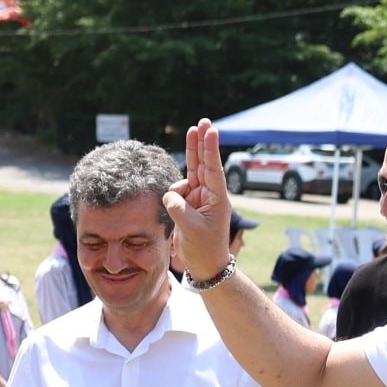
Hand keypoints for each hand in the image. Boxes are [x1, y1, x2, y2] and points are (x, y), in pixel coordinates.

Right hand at [163, 118, 233, 279]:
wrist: (205, 265)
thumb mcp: (191, 230)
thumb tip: (169, 195)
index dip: (210, 148)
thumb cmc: (204, 249)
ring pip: (189, 174)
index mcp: (217, 198)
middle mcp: (209, 194)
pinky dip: (173, 194)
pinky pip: (177, 191)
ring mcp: (198, 198)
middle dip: (201, 143)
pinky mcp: (188, 204)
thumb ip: (178, 210)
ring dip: (184, 171)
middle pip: (203, 163)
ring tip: (183, 199)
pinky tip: (174, 208)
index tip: (210, 130)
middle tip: (202, 122)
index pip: (213, 169)